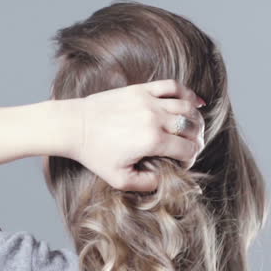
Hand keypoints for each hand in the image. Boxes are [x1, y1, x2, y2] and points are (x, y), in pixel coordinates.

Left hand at [66, 79, 206, 191]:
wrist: (74, 126)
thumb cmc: (94, 154)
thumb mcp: (119, 179)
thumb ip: (146, 183)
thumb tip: (166, 179)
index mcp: (152, 141)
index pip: (188, 149)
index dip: (190, 159)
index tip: (182, 163)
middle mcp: (154, 118)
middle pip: (192, 127)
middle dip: (197, 140)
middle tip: (190, 147)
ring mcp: (148, 101)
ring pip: (187, 107)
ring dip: (196, 120)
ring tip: (193, 129)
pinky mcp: (141, 89)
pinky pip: (173, 86)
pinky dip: (189, 93)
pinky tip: (195, 103)